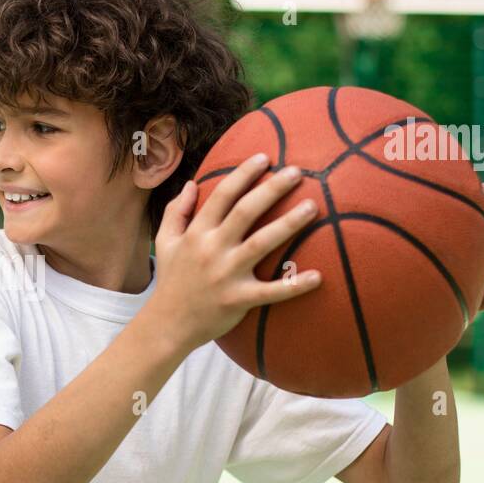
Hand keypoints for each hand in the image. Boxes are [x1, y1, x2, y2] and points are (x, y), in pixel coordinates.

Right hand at [147, 152, 321, 354]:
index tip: (265, 158)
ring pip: (261, 243)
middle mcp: (212, 249)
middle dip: (272, 189)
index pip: (222, 196)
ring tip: (312, 206)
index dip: (243, 174)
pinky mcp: (238, 300)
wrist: (168, 324)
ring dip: (288, 223)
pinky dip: (294, 285)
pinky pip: (271, 292)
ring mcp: (226, 275)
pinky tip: (317, 276)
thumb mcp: (165, 243)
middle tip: (296, 172)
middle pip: (245, 212)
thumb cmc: (171, 281)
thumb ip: (176, 212)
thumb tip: (190, 184)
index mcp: (196, 233)